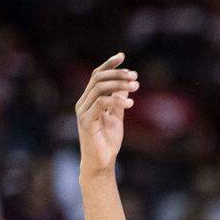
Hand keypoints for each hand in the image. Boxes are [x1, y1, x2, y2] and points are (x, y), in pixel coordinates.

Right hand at [75, 53, 139, 176]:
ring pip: (99, 88)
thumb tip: (127, 84)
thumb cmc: (107, 142)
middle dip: (117, 74)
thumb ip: (119, 100)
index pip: (97, 75)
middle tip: (135, 77)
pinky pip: (100, 103)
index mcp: (89, 99)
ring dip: (119, 84)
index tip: (122, 56)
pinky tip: (130, 104)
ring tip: (136, 87)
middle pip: (98, 78)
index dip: (108, 64)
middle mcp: (83, 102)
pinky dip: (116, 100)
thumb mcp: (117, 117)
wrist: (102, 163)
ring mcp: (83, 111)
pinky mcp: (86, 121)